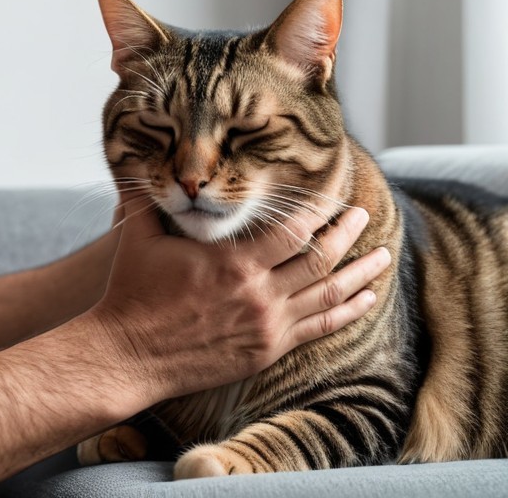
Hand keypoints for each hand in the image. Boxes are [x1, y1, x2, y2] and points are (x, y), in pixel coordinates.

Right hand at [89, 199, 390, 404]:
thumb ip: (143, 197)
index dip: (317, 212)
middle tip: (362, 215)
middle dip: (347, 235)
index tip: (331, 197)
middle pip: (320, 259)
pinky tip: (365, 299)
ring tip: (383, 257)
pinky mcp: (268, 351)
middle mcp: (259, 294)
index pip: (293, 230)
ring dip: (360, 274)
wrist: (130, 354)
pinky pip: (320, 328)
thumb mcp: (137, 238)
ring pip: (329, 295)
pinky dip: (348, 311)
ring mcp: (268, 326)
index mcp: (233, 262)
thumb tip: (132, 160)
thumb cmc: (132, 293)